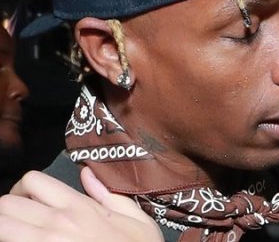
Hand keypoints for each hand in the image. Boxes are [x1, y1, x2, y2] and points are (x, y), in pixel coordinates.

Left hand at [0, 168, 162, 241]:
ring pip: (1, 228)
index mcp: (78, 206)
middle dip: (8, 210)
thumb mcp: (136, 218)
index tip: (30, 200)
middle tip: (18, 219)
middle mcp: (57, 223)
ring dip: (5, 230)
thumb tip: (87, 173)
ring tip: (17, 235)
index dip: (23, 188)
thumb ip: (108, 194)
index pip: (32, 181)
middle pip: (5, 205)